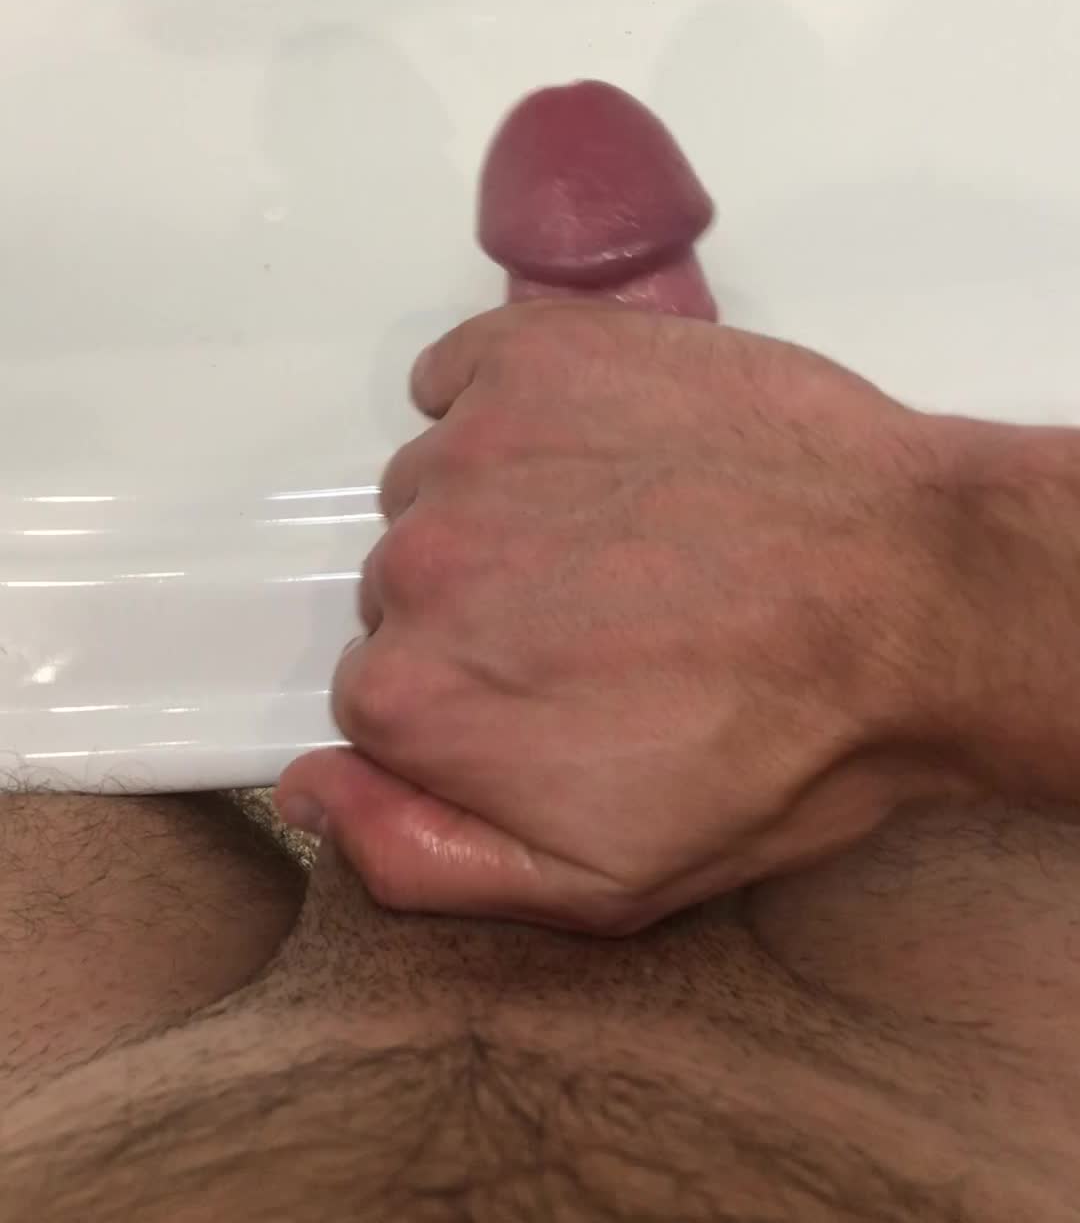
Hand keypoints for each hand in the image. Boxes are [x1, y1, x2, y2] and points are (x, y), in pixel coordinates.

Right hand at [277, 303, 978, 930]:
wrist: (915, 593)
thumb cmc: (781, 747)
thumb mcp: (603, 881)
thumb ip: (416, 855)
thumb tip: (301, 786)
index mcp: (415, 695)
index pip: (383, 691)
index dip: (476, 698)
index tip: (565, 693)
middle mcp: (417, 560)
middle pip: (409, 583)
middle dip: (492, 603)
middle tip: (617, 616)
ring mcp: (478, 443)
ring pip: (442, 481)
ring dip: (510, 502)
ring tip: (632, 530)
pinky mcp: (538, 349)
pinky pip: (461, 372)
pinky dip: (503, 400)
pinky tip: (598, 443)